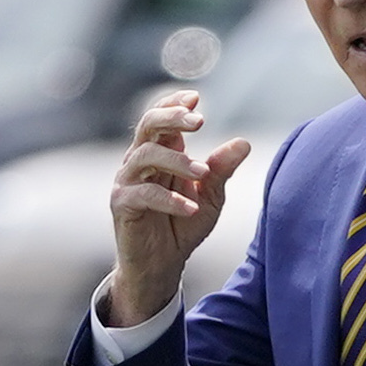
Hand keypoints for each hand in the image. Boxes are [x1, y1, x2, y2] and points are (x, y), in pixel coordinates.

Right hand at [105, 91, 250, 325]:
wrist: (162, 266)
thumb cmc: (183, 227)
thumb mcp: (210, 198)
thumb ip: (221, 171)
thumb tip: (243, 143)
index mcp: (160, 153)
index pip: (160, 118)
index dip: (175, 104)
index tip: (196, 99)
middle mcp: (139, 162)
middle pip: (147, 126)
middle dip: (172, 118)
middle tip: (198, 121)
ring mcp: (126, 182)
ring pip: (145, 156)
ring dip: (176, 160)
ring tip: (202, 173)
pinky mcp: (122, 205)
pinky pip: (143, 193)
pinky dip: (169, 199)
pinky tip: (190, 208)